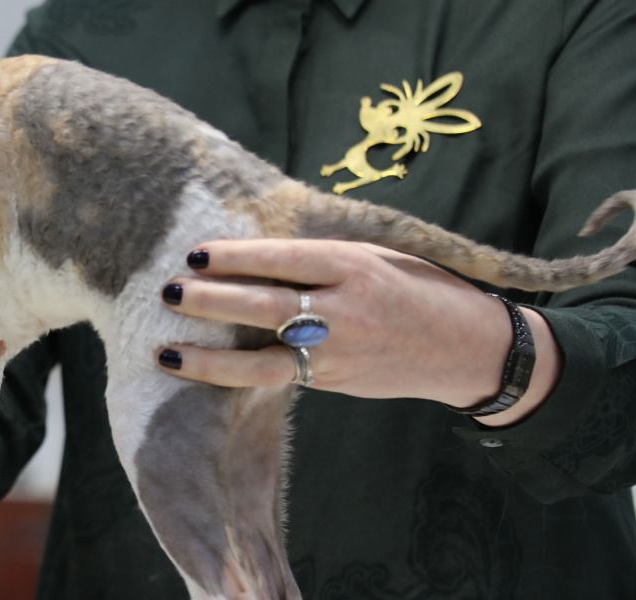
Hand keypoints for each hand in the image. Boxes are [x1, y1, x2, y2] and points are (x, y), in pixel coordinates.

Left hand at [155, 239, 560, 425]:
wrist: (469, 349)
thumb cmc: (421, 288)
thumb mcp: (379, 256)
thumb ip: (323, 257)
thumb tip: (257, 249)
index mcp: (354, 267)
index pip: (282, 258)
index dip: (235, 256)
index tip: (194, 253)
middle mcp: (344, 311)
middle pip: (265, 304)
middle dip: (212, 299)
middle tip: (168, 291)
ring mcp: (338, 353)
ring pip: (262, 360)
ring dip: (210, 357)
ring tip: (166, 349)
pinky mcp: (334, 382)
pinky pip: (279, 377)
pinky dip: (237, 375)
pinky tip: (201, 369)